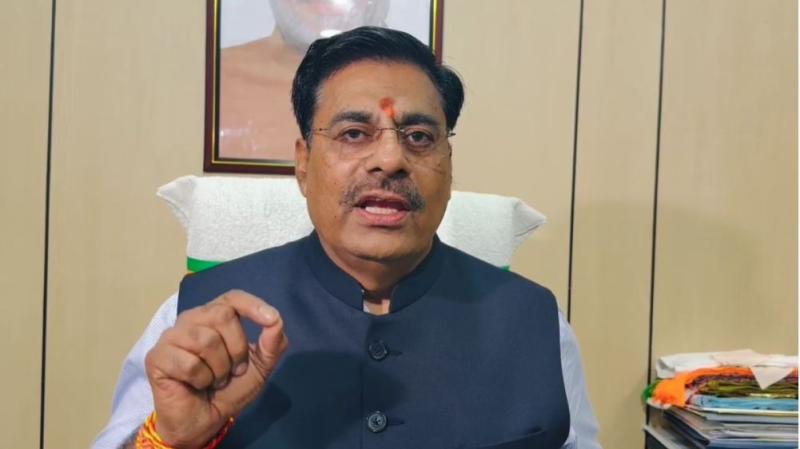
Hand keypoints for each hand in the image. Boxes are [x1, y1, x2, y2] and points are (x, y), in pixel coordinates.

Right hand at [144, 290, 288, 448]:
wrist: (203, 422)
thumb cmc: (228, 389)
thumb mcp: (260, 367)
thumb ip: (272, 344)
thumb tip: (276, 321)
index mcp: (214, 316)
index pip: (232, 297)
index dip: (252, 305)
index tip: (271, 319)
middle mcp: (191, 320)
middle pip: (222, 315)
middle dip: (237, 349)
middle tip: (233, 370)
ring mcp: (170, 337)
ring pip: (205, 340)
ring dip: (219, 368)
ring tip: (215, 380)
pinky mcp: (156, 358)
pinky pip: (189, 363)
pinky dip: (201, 379)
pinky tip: (196, 386)